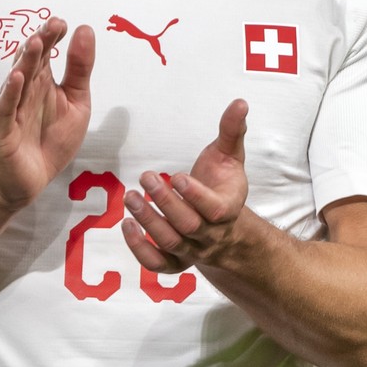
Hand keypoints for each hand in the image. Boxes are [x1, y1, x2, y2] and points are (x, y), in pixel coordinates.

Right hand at [0, 18, 93, 212]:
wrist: (32, 181)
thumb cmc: (52, 140)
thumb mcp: (77, 103)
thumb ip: (80, 69)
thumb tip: (85, 30)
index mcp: (42, 82)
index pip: (46, 53)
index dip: (52, 37)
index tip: (62, 23)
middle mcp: (25, 90)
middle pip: (31, 61)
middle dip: (41, 42)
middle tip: (52, 25)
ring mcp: (12, 109)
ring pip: (17, 81)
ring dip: (25, 61)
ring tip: (36, 43)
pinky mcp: (2, 130)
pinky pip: (5, 109)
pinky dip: (9, 93)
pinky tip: (16, 78)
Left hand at [122, 99, 249, 272]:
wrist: (225, 225)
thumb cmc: (223, 184)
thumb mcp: (230, 156)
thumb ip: (232, 131)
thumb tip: (240, 102)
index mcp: (228, 208)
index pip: (214, 209)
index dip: (195, 195)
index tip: (176, 175)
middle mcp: (210, 233)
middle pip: (189, 225)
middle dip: (165, 203)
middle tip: (146, 178)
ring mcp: (192, 250)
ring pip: (171, 243)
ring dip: (148, 221)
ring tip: (130, 197)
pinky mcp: (176, 260)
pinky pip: (158, 264)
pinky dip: (140, 250)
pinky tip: (126, 225)